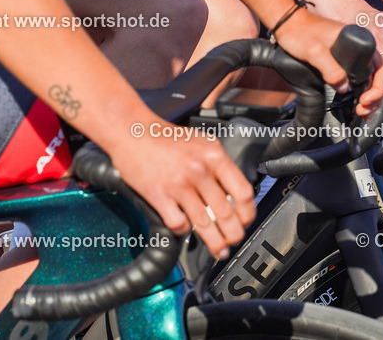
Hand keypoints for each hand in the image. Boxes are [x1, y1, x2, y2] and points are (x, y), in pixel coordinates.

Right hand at [110, 123, 254, 258]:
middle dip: (234, 234)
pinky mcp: (159, 195)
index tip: (247, 221)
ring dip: (214, 242)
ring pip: (204, 223)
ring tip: (219, 249)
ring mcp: (178, 184)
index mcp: (214, 156)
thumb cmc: (166, 138)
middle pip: (225, 212)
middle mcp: (199, 170)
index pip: (242, 191)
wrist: (133, 132)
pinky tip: (186, 231)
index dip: (248, 212)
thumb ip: (219, 164)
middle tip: (234, 240)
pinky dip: (184, 231)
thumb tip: (234, 189)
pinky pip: (178, 223)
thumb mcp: (203, 142)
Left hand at [273, 10, 382, 115]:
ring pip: (369, 78)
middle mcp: (360, 47)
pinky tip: (359, 103)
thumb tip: (344, 88)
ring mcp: (352, 54)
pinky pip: (358, 77)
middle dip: (375, 96)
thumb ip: (329, 68)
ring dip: (370, 96)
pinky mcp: (344, 60)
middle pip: (377, 75)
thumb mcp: (315, 51)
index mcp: (360, 40)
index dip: (377, 87)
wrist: (288, 24)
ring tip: (362, 111)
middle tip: (363, 110)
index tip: (365, 100)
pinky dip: (361, 91)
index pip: (380, 67)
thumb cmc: (301, 32)